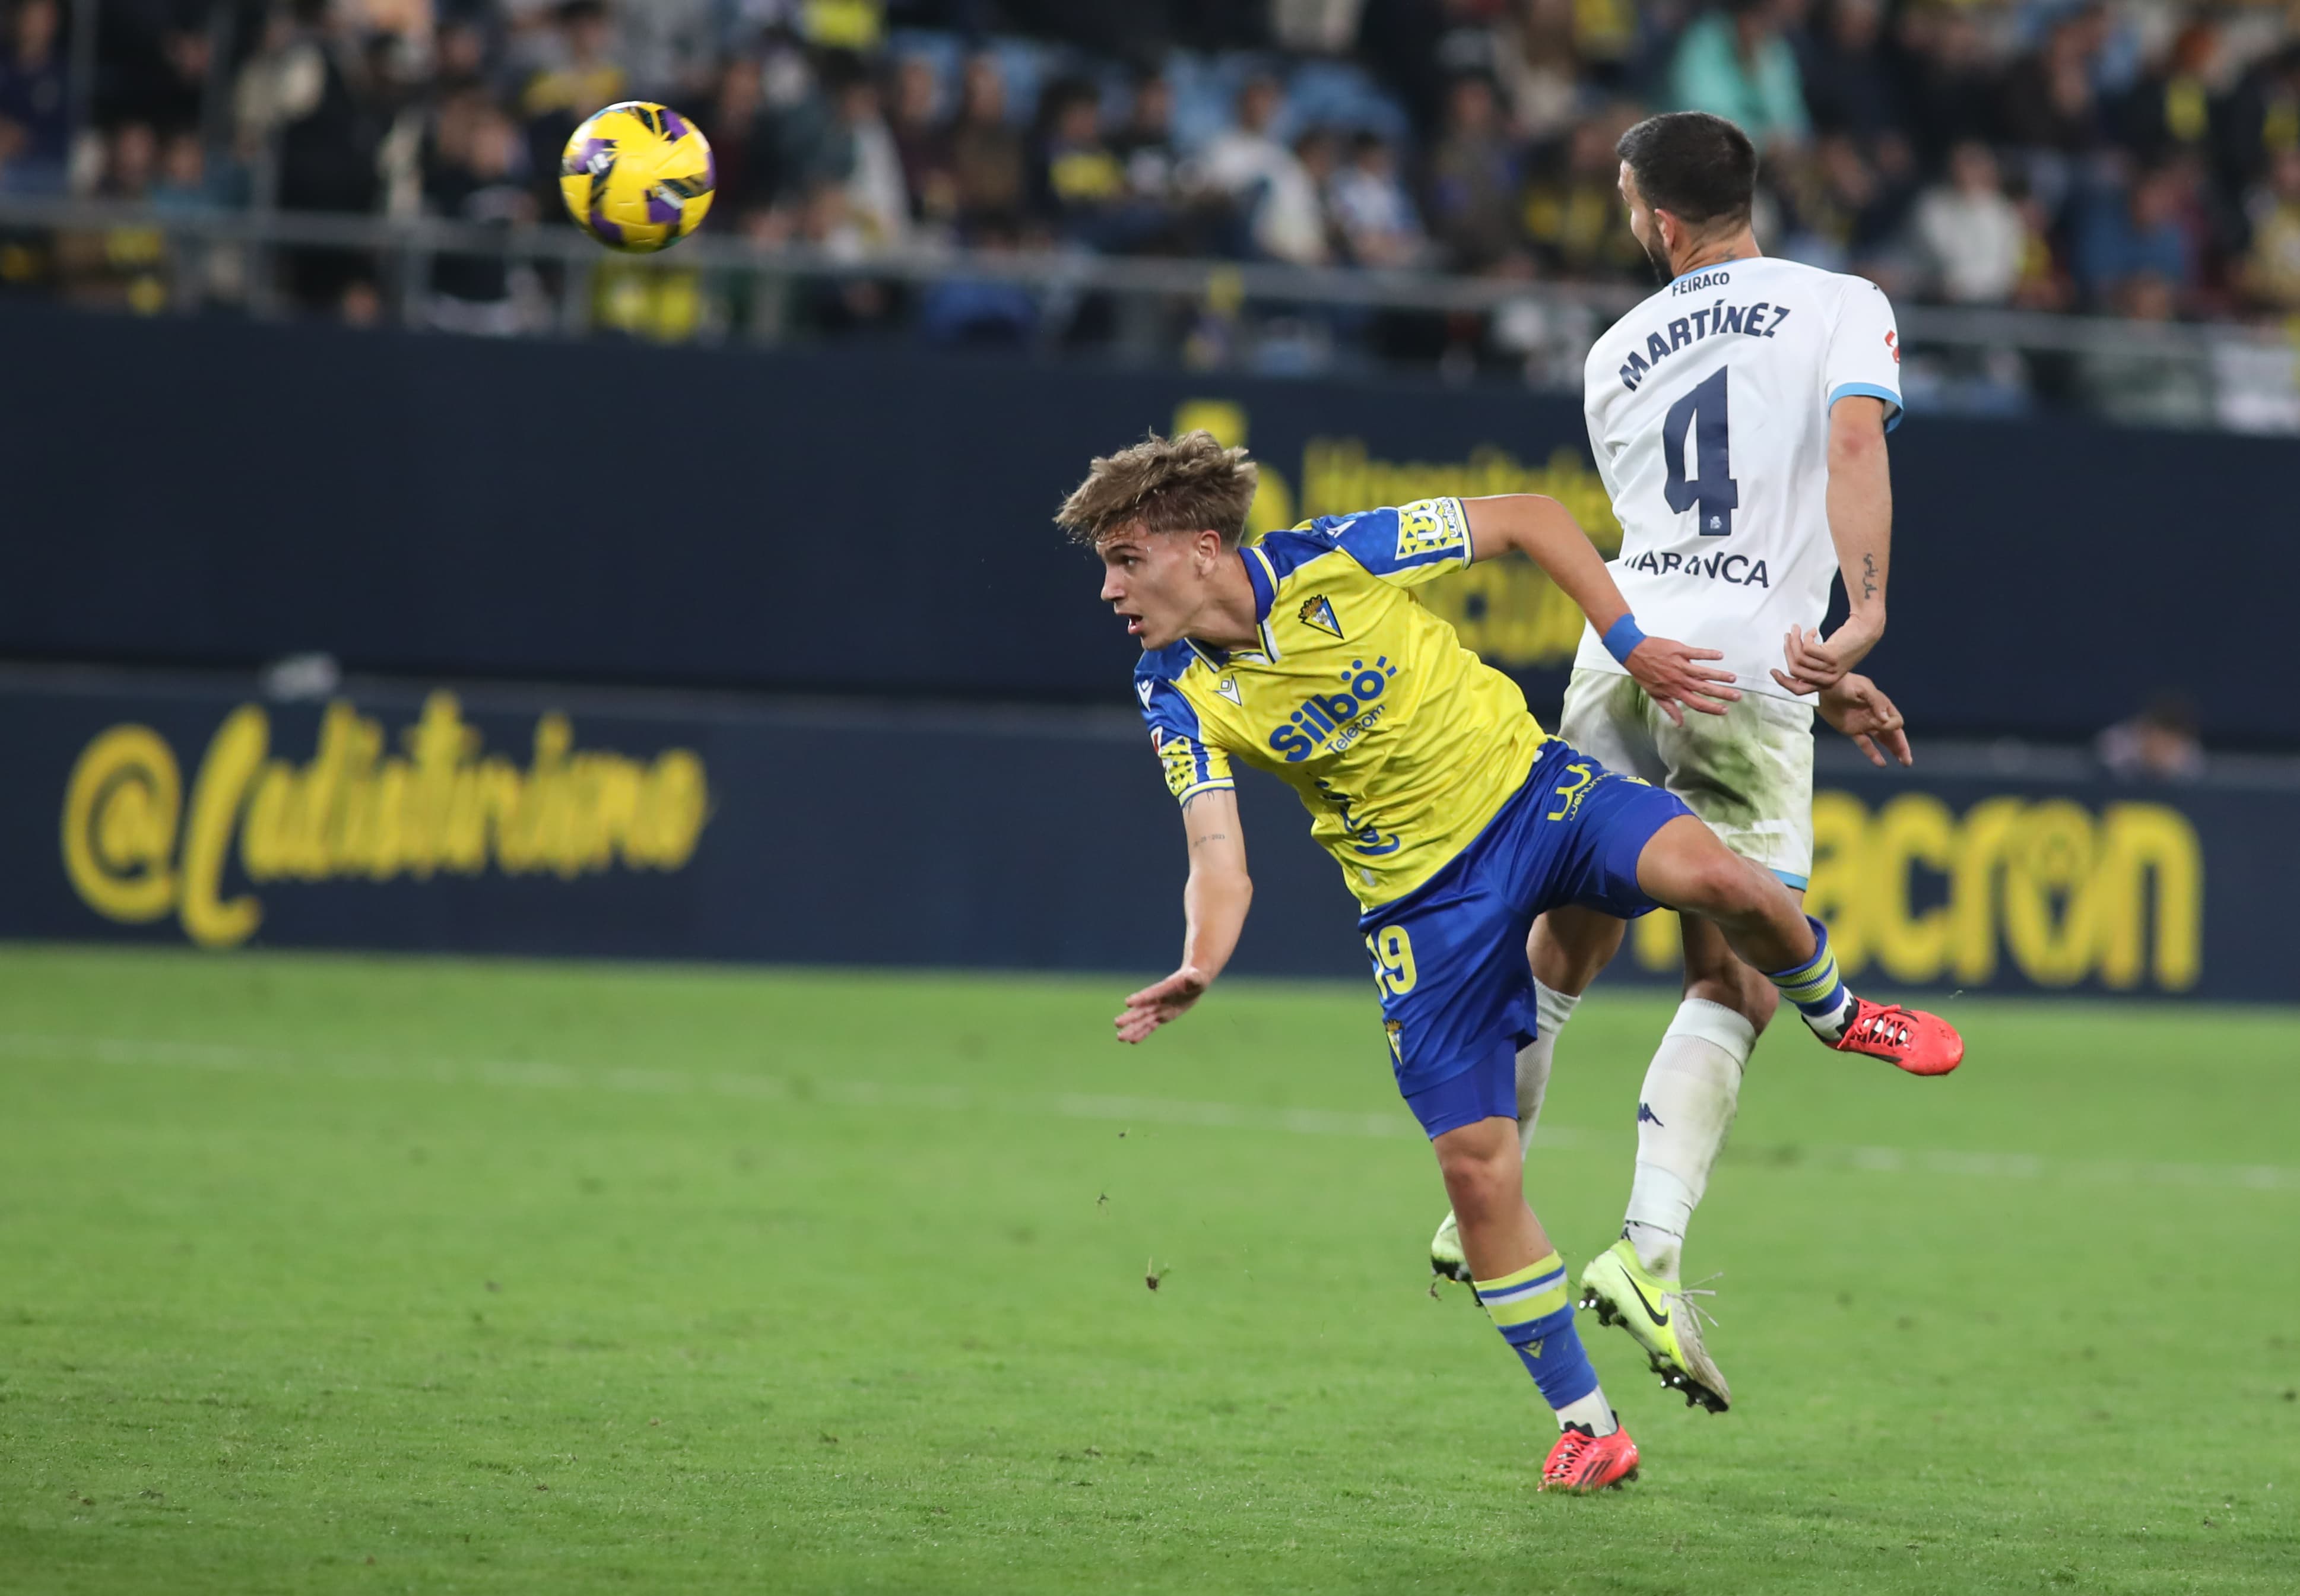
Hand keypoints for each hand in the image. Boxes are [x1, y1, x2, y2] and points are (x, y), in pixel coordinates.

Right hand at [1115, 965, 1211, 1042]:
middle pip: (1142, 1009)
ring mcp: (1158, 1009)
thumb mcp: (1197, 977)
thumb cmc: (1196, 977)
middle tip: (1117, 1023)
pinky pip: (1150, 1026)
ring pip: (1143, 1021)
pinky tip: (1132, 1041)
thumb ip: (1194, 978)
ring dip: (1132, 1029)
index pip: (1151, 994)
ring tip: (1120, 1038)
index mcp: (1164, 988)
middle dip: (1130, 1017)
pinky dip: (1142, 1033)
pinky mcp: (1161, 1016)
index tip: (1128, 1002)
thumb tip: (1193, 977)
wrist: (1193, 981)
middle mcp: (1157, 999)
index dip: (1141, 998)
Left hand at [1625, 635, 1739, 726]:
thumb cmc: (1643, 674)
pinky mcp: (1680, 651)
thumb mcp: (1654, 694)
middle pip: (1704, 689)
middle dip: (1722, 694)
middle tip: (1737, 696)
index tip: (1725, 710)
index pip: (1696, 703)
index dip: (1711, 708)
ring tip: (1733, 678)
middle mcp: (1680, 680)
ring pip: (1704, 672)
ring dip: (1719, 675)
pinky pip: (1697, 653)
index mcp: (1675, 691)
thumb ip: (1669, 708)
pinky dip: (1709, 654)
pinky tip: (1720, 655)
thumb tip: (1679, 723)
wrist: (1633, 653)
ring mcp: (1680, 665)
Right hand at [1774, 619, 1878, 694]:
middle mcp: (1828, 679)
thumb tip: (1792, 662)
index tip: (1773, 670)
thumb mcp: (1829, 660)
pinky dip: (1806, 636)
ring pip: (1799, 657)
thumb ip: (1814, 666)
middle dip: (1787, 651)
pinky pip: (1807, 648)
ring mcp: (1830, 668)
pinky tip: (1814, 630)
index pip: (1798, 690)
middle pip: (1795, 670)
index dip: (1783, 681)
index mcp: (1826, 683)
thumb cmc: (1847, 643)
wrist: (1866, 630)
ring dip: (1795, 640)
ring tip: (1797, 629)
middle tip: (1788, 635)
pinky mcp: (1831, 656)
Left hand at [1809, 672, 1911, 767]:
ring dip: (1893, 750)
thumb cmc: (1844, 684)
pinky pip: (1865, 744)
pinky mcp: (1852, 731)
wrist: (1821, 687)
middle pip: (1893, 733)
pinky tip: (1882, 763)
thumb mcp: (1863, 688)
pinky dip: (1873, 753)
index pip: (1896, 721)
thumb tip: (1885, 720)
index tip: (1883, 724)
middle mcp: (1876, 716)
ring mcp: (1864, 724)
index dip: (1893, 726)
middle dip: (1901, 746)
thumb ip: (1876, 701)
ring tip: (1903, 762)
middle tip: (1907, 760)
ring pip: (1883, 740)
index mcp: (1881, 705)